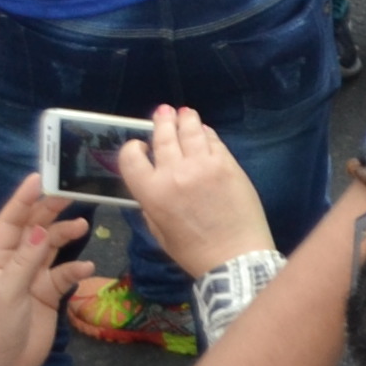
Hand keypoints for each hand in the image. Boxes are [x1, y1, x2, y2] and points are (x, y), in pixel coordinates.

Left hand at [0, 175, 90, 365]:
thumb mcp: (5, 295)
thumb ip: (24, 262)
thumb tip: (38, 230)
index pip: (8, 223)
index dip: (21, 201)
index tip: (39, 178)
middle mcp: (12, 264)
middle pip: (31, 229)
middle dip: (49, 210)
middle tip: (71, 193)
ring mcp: (31, 278)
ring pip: (50, 245)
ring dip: (65, 234)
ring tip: (82, 226)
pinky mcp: (48, 293)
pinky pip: (65, 273)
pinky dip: (76, 268)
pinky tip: (86, 268)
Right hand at [117, 106, 274, 275]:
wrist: (234, 254)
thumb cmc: (191, 250)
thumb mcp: (158, 230)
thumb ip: (150, 203)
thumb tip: (152, 183)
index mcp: (151, 193)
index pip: (131, 158)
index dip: (132, 148)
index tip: (139, 144)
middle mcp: (174, 173)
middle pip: (163, 138)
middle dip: (162, 122)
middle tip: (163, 112)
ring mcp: (203, 165)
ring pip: (190, 132)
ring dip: (185, 119)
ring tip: (184, 112)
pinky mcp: (227, 163)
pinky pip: (213, 141)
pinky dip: (206, 133)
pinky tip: (203, 131)